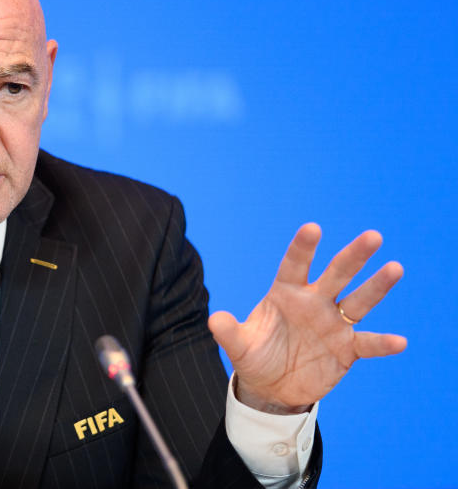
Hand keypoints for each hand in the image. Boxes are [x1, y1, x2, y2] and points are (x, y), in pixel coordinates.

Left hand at [208, 223, 406, 413]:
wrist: (272, 387)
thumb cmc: (255, 356)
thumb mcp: (239, 346)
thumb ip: (229, 332)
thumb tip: (215, 320)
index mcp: (286, 293)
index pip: (295, 265)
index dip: (303, 248)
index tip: (312, 228)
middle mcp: (314, 302)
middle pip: (336, 274)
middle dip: (353, 255)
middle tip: (373, 235)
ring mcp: (333, 324)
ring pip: (359, 300)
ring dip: (376, 286)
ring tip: (395, 267)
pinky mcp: (346, 349)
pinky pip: (368, 343)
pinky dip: (382, 343)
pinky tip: (400, 342)